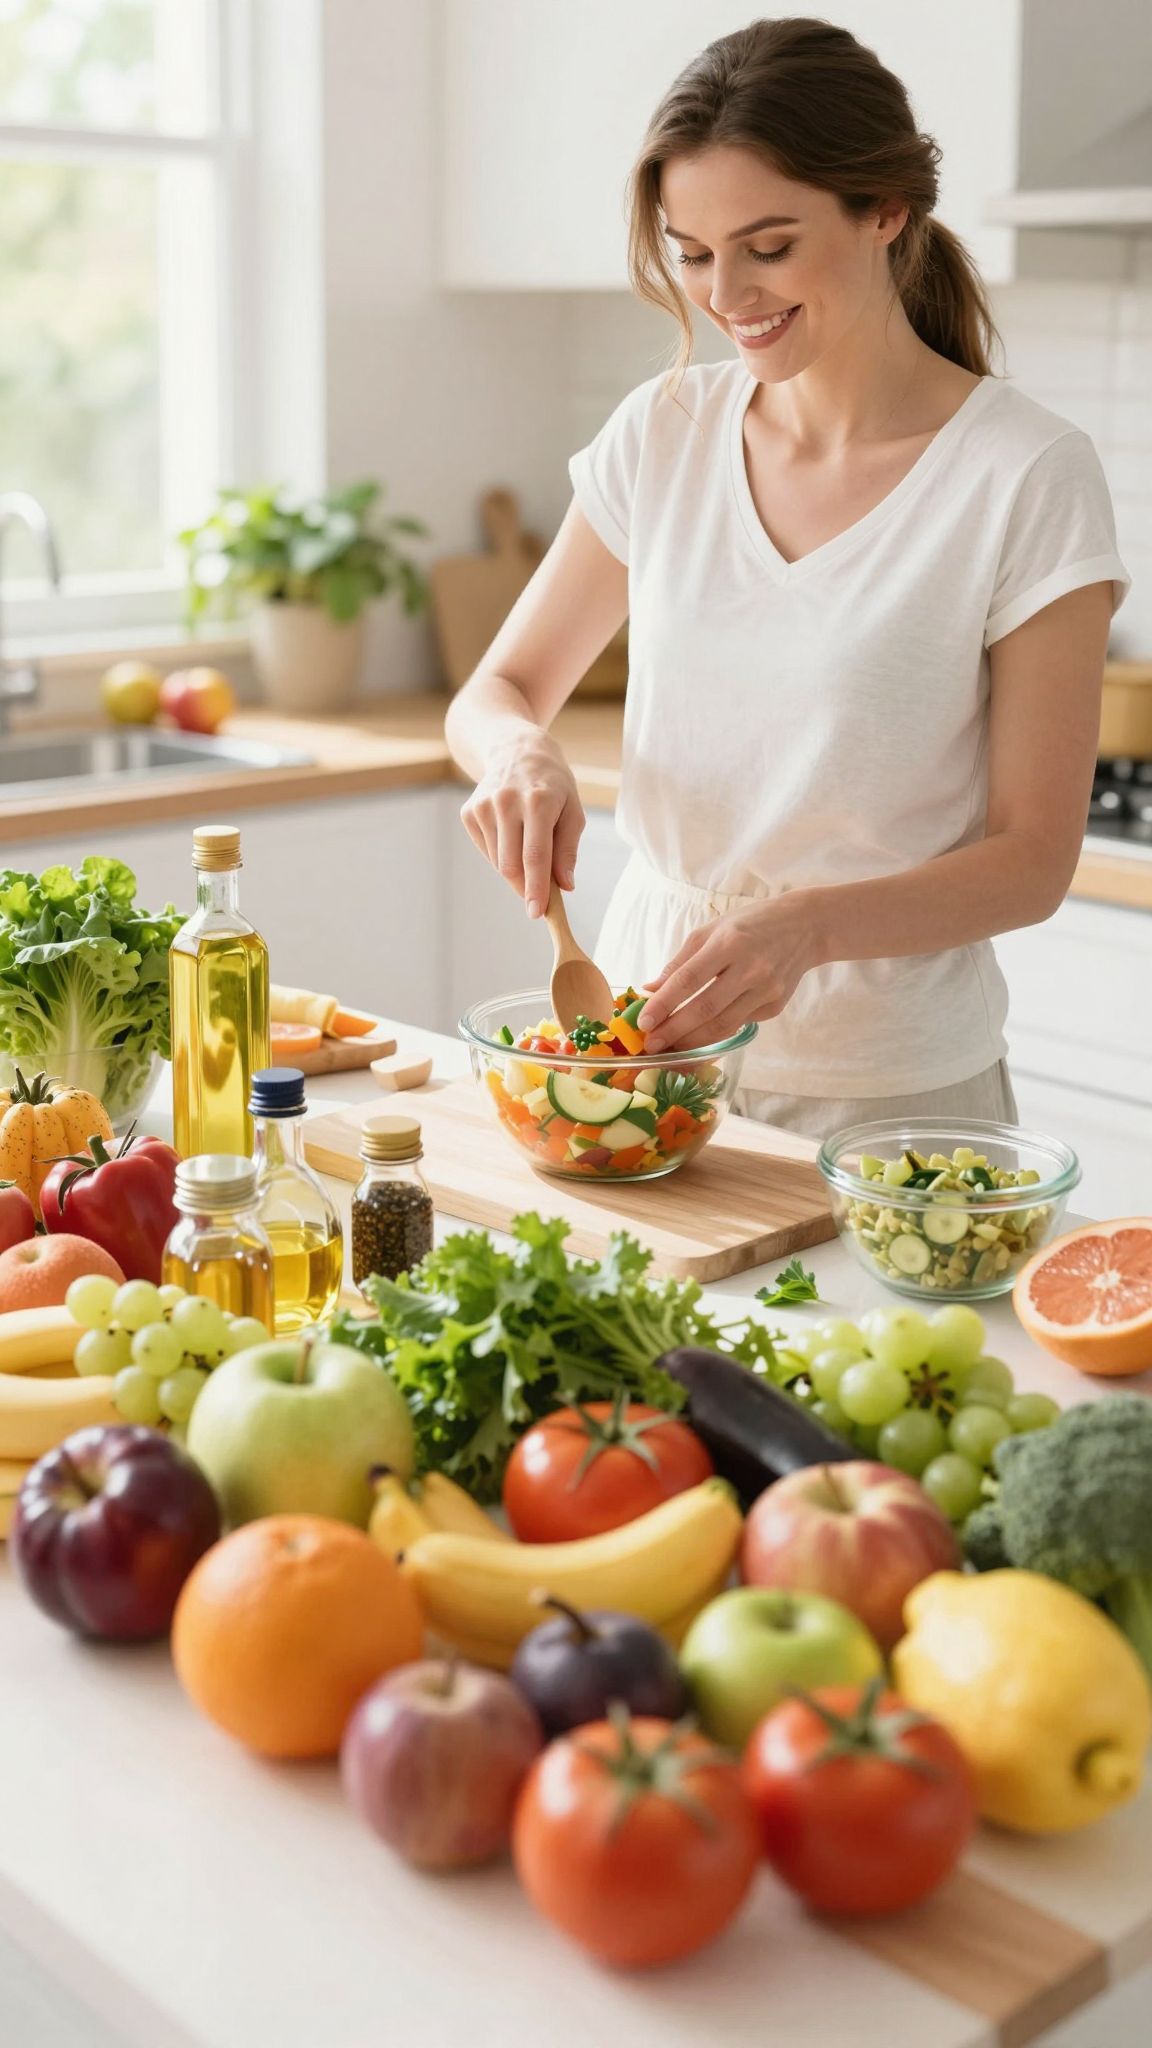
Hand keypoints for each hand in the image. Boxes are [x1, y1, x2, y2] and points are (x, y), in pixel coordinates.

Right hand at [459, 732, 584, 917]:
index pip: (536, 856)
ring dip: (515, 870)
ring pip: (498, 862)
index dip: (537, 889)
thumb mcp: (572, 810)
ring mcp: (483, 806)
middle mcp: (506, 802)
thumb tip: (565, 886)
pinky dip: (501, 855)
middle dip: (526, 887)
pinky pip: (487, 851)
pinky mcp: (469, 812)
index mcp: (538, 801)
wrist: (516, 750)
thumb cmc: (552, 784)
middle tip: (539, 896)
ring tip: (528, 846)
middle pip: (512, 865)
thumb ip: (568, 850)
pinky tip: (511, 834)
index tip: (537, 913)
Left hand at [640, 895, 818, 1051]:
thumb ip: (680, 962)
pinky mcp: (775, 1006)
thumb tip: (651, 990)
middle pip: (705, 1009)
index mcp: (729, 942)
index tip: (644, 1022)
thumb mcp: (711, 931)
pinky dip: (716, 1033)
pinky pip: (739, 1024)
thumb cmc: (750, 924)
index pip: (689, 979)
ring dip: (692, 1041)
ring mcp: (766, 990)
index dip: (664, 1004)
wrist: (805, 928)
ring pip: (723, 1026)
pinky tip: (698, 1036)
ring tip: (670, 1047)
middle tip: (651, 1044)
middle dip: (674, 1031)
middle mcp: (750, 968)